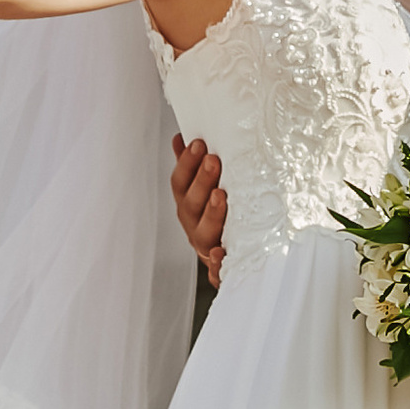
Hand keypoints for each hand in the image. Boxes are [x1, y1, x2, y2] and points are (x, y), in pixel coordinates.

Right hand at [171, 134, 225, 284]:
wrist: (229, 255)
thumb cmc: (218, 212)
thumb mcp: (204, 187)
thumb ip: (193, 166)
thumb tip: (181, 138)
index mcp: (187, 203)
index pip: (180, 183)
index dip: (187, 163)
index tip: (199, 143)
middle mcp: (192, 224)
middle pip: (191, 204)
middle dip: (201, 181)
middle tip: (213, 160)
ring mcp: (205, 246)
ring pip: (203, 232)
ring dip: (211, 213)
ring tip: (220, 195)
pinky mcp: (219, 268)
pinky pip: (216, 270)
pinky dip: (217, 264)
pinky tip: (220, 253)